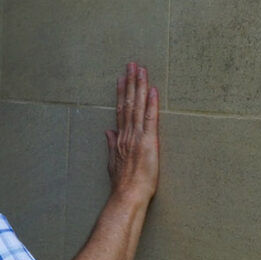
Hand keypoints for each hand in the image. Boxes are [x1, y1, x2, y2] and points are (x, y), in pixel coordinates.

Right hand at [105, 61, 159, 207]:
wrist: (128, 195)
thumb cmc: (122, 184)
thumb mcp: (113, 162)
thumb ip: (111, 145)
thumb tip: (108, 131)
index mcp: (120, 138)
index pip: (121, 110)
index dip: (122, 92)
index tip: (122, 78)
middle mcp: (127, 133)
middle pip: (128, 102)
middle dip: (131, 82)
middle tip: (132, 64)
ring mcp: (137, 136)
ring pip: (138, 106)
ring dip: (140, 86)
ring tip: (141, 70)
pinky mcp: (148, 141)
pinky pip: (150, 118)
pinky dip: (151, 103)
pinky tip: (152, 90)